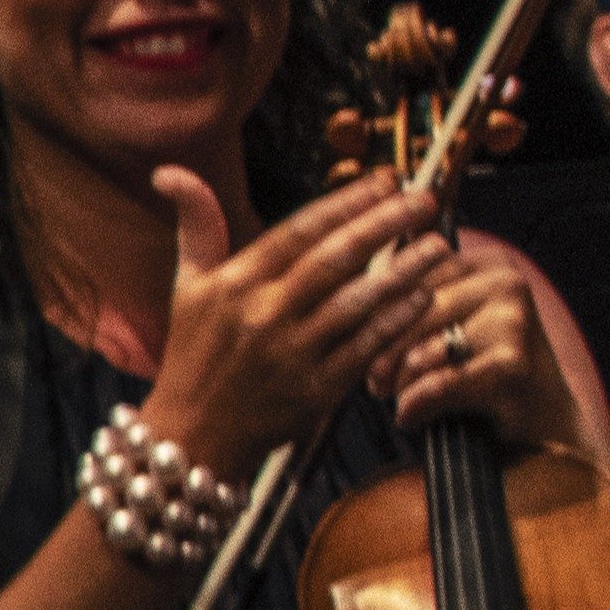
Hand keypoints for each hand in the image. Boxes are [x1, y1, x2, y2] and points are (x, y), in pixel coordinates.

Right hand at [143, 167, 437, 471]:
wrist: (188, 439)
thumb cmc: (193, 356)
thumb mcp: (186, 287)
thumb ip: (196, 226)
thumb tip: (171, 171)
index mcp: (234, 284)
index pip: (299, 231)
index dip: (346, 202)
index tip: (385, 179)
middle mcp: (261, 315)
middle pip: (334, 259)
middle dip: (384, 224)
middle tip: (425, 199)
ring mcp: (290, 355)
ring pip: (356, 302)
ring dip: (402, 271)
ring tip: (438, 245)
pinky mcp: (314, 392)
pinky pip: (364, 348)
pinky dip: (395, 321)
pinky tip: (424, 297)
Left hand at [376, 238, 596, 457]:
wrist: (546, 421)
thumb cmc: (486, 370)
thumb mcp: (456, 322)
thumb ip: (418, 293)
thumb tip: (362, 268)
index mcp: (490, 262)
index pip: (413, 277)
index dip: (378, 315)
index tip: (363, 345)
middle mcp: (507, 282)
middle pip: (415, 312)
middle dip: (384, 352)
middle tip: (374, 382)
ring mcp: (513, 322)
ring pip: (423, 350)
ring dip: (400, 383)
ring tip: (397, 398)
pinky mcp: (512, 365)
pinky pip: (438, 385)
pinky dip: (415, 407)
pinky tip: (411, 417)